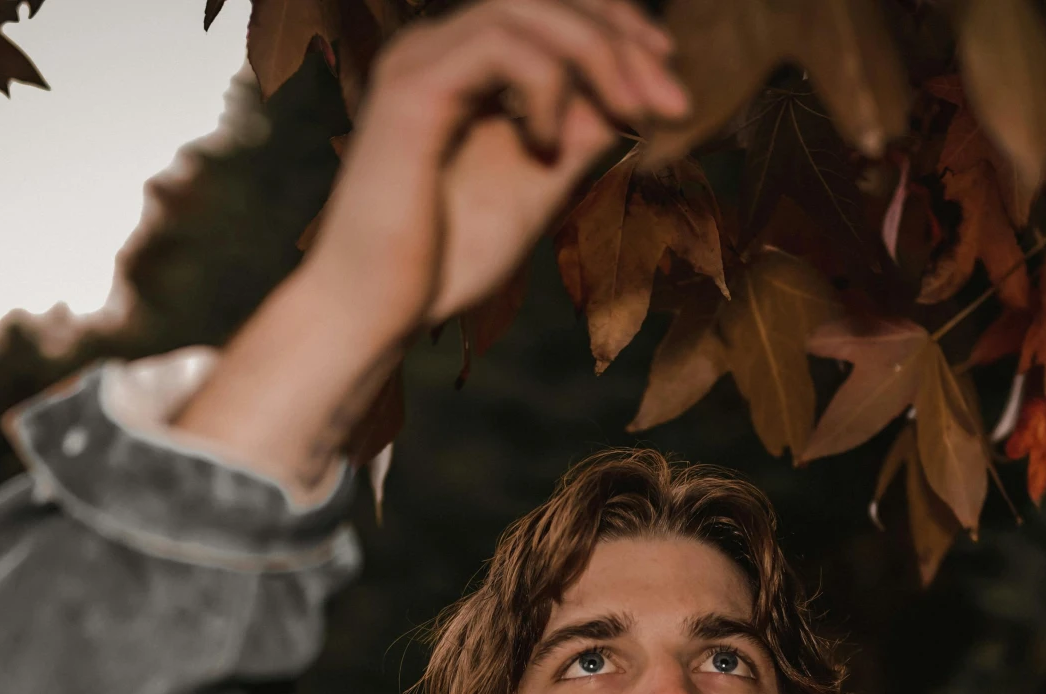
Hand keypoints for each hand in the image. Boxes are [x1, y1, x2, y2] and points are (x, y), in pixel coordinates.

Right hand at [176, 0, 686, 497]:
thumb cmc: (444, 259)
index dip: (617, 27)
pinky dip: (546, 86)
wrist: (373, 312)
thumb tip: (638, 99)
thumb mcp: (539, 185)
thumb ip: (583, 136)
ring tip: (631, 114)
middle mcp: (436, 47)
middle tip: (672, 100)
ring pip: (526, 8)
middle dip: (622, 38)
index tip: (668, 79)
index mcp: (461, 65)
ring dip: (598, 54)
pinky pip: (500, 46)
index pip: (549, 8)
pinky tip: (551, 145)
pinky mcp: (412, 88)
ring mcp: (420, 60)